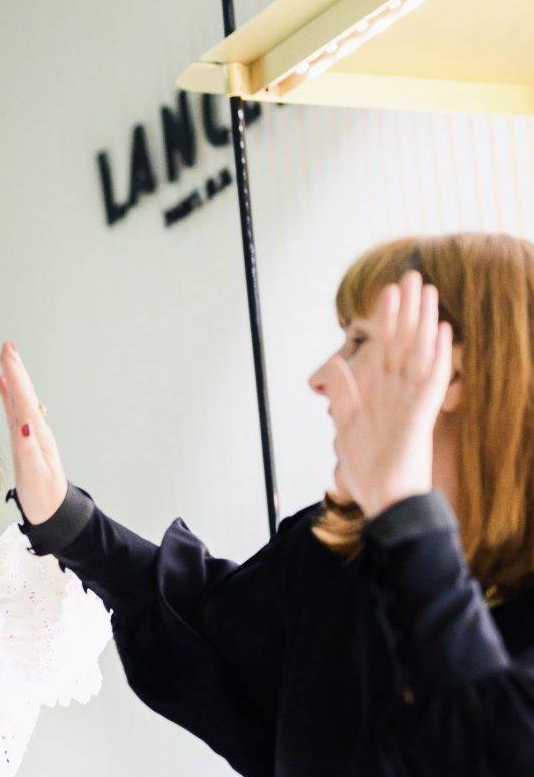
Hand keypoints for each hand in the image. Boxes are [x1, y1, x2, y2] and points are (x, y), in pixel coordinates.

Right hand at [0, 342, 68, 525]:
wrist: (52, 511)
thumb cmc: (42, 497)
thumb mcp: (35, 475)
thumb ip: (29, 450)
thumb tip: (25, 424)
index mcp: (36, 434)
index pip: (24, 399)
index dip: (16, 375)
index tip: (7, 353)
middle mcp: (35, 429)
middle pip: (25, 393)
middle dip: (16, 369)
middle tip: (7, 345)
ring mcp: (31, 433)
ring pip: (21, 399)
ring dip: (15, 378)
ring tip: (7, 358)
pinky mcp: (26, 439)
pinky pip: (16, 411)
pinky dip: (11, 396)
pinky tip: (5, 386)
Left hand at [315, 270, 453, 517]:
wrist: (385, 501)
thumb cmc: (369, 469)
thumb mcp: (347, 426)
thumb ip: (343, 394)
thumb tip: (334, 364)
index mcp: (382, 393)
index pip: (385, 347)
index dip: (386, 319)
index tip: (386, 291)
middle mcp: (401, 392)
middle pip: (405, 341)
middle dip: (408, 309)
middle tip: (412, 276)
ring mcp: (414, 401)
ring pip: (421, 352)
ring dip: (425, 321)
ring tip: (430, 291)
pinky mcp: (423, 414)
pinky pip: (434, 379)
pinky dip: (439, 355)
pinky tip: (443, 331)